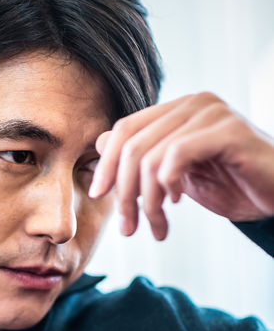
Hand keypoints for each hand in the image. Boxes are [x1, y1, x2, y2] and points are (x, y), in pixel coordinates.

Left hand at [88, 92, 273, 240]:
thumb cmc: (232, 185)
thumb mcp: (177, 176)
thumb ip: (143, 157)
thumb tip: (99, 142)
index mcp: (178, 110)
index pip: (124, 129)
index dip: (106, 164)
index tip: (98, 195)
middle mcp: (193, 103)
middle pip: (132, 145)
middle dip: (124, 192)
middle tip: (128, 227)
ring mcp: (212, 113)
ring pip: (151, 156)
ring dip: (147, 201)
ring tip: (158, 227)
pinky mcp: (228, 131)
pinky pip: (177, 155)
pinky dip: (169, 185)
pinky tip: (180, 202)